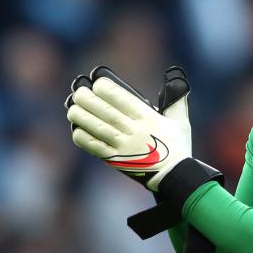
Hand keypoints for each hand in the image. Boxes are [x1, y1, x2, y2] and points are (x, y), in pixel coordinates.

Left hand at [66, 66, 190, 190]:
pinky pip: (96, 148)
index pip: (125, 101)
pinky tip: (76, 129)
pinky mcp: (116, 160)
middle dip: (89, 100)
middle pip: (107, 113)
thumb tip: (176, 77)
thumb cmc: (177, 146)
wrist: (174, 176)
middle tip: (79, 93)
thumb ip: (176, 100)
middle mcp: (135, 132)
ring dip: (83, 117)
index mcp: (149, 119)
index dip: (108, 90)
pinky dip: (84, 138)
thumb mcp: (181, 121)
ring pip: (99, 128)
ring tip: (72, 108)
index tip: (97, 82)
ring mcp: (124, 147)